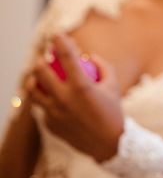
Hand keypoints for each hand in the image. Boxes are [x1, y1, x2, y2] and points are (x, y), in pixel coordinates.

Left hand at [27, 34, 123, 162]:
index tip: (56, 33)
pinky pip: (43, 108)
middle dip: (41, 60)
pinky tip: (54, 99)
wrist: (109, 143)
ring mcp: (54, 113)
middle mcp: (63, 99)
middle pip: (41, 72)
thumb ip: (102, 66)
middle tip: (46, 58)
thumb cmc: (113, 110)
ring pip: (34, 92)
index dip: (61, 41)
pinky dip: (47, 100)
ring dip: (35, 81)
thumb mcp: (113, 85)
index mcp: (81, 86)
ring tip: (39, 77)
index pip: (67, 57)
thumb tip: (89, 56)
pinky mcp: (50, 125)